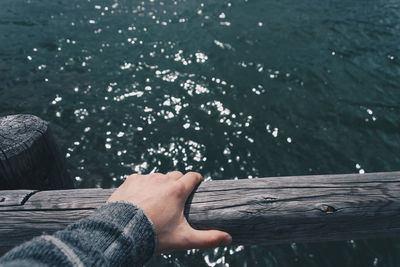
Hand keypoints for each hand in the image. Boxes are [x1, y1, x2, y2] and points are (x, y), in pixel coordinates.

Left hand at [107, 171, 231, 252]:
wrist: (122, 232)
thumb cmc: (155, 236)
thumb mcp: (183, 239)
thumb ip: (208, 239)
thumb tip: (229, 239)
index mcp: (178, 190)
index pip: (193, 176)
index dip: (196, 180)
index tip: (197, 184)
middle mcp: (163, 179)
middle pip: (176, 175)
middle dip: (179, 183)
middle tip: (176, 198)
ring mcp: (146, 178)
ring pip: (158, 177)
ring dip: (160, 185)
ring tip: (156, 201)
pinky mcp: (130, 180)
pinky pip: (140, 178)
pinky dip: (142, 186)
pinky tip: (140, 199)